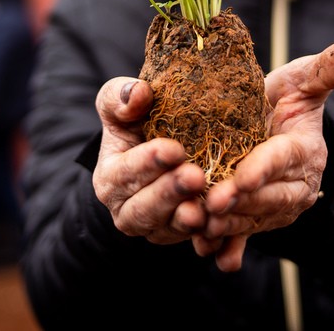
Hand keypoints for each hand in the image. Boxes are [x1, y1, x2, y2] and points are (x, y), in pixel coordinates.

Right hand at [92, 77, 208, 244]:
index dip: (148, 162)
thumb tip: (138, 94)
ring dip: (188, 218)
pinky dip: (209, 236)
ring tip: (206, 206)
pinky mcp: (181, 236)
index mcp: (109, 178)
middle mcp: (127, 210)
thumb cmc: (137, 121)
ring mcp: (155, 227)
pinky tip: (224, 226)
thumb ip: (120, 96)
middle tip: (196, 177)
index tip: (174, 149)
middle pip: (145, 208)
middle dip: (170, 193)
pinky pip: (196, 241)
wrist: (158, 147)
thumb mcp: (121, 104)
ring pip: (169, 228)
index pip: (125, 172)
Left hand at [199, 40, 333, 270]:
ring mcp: (275, 209)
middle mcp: (295, 186)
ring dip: (226, 226)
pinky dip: (225, 249)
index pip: (284, 160)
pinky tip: (205, 251)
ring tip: (198, 223)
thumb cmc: (282, 99)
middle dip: (242, 203)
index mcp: (305, 150)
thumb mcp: (301, 80)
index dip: (264, 168)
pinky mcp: (255, 224)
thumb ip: (325, 69)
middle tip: (212, 204)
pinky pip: (242, 240)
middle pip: (269, 198)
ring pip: (252, 221)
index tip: (241, 177)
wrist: (269, 130)